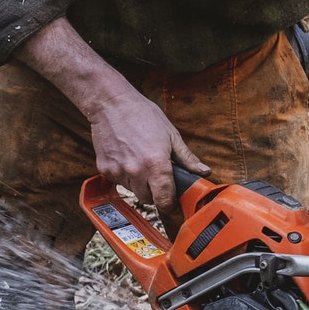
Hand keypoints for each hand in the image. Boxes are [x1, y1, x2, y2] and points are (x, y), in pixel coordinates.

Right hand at [15, 18, 207, 212]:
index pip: (164, 200)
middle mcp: (136, 172)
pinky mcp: (104, 169)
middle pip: (148, 199)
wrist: (111, 104)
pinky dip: (125, 176)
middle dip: (155, 193)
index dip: (171, 205)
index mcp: (156, 165)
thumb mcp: (171, 135)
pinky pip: (119, 181)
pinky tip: (127, 158)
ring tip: (141, 162)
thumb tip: (204, 172)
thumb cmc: (143, 115)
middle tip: (159, 178)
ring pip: (133, 191)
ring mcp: (118, 171)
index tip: (174, 205)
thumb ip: (187, 158)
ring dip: (139, 184)